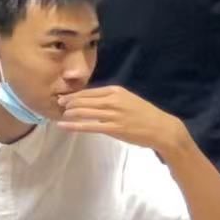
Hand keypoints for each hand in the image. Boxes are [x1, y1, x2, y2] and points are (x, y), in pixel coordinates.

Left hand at [58, 86, 190, 155]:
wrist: (162, 129)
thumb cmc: (145, 115)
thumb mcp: (128, 99)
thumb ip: (111, 99)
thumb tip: (91, 101)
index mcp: (116, 91)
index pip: (88, 92)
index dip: (74, 95)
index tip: (63, 97)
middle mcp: (113, 100)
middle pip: (83, 100)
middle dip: (68, 102)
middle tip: (57, 105)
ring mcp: (113, 114)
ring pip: (84, 111)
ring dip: (69, 113)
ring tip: (60, 114)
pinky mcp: (114, 128)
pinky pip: (89, 125)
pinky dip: (74, 125)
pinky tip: (63, 125)